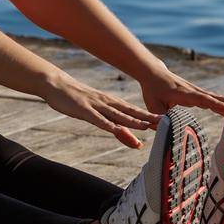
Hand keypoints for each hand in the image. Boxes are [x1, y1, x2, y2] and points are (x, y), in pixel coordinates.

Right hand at [42, 73, 160, 148]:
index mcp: (111, 103)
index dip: (150, 117)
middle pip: (130, 112)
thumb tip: (128, 138)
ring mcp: (96, 106)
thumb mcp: (96, 113)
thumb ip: (112, 126)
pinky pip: (97, 119)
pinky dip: (108, 124)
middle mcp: (107, 103)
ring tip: (146, 127)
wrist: (57, 85)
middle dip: (147, 119)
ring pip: (117, 115)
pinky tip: (116, 129)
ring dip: (132, 121)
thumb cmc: (77, 100)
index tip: (166, 122)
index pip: (134, 111)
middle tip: (165, 124)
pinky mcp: (84, 110)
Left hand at [140, 68, 223, 118]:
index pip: (202, 100)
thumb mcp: (153, 105)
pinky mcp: (198, 94)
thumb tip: (168, 130)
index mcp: (184, 94)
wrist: (154, 72)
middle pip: (214, 99)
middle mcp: (194, 91)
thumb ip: (161, 117)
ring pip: (216, 99)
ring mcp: (197, 92)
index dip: (216, 105)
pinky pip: (213, 100)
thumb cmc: (153, 90)